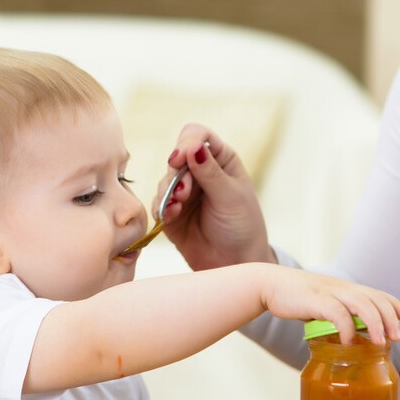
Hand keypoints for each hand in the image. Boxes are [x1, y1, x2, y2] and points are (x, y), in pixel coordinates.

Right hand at [157, 124, 274, 270]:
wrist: (236, 264)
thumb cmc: (242, 227)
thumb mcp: (230, 197)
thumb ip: (210, 172)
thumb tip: (193, 146)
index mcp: (220, 160)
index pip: (197, 135)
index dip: (186, 142)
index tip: (181, 157)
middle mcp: (200, 172)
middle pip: (176, 157)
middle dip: (177, 173)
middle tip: (184, 193)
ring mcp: (184, 193)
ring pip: (164, 180)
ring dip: (168, 192)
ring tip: (178, 206)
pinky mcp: (171, 214)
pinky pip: (157, 204)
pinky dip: (161, 208)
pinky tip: (170, 215)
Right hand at [259, 264, 399, 343]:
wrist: (270, 285)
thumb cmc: (296, 298)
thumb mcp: (322, 303)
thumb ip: (337, 315)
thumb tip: (349, 336)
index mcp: (345, 288)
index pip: (378, 293)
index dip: (396, 304)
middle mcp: (342, 288)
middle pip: (375, 299)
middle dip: (390, 318)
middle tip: (396, 337)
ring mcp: (330, 293)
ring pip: (362, 304)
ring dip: (375, 324)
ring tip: (381, 342)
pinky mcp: (317, 301)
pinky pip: (338, 314)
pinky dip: (347, 328)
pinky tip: (349, 342)